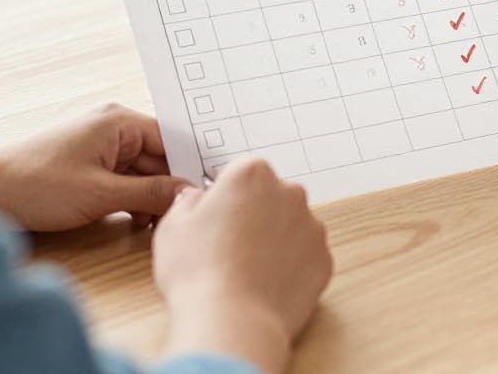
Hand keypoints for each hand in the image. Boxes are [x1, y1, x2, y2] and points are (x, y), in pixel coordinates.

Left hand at [0, 103, 189, 231]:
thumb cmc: (35, 185)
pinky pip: (122, 178)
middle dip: (168, 187)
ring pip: (141, 171)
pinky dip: (131, 199)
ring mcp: (98, 145)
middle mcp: (111, 127)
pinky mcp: (86, 164)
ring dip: (149, 197)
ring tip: (156, 225)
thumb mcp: (101, 194)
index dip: (189, 167)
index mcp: (118, 121)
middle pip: (158, 157)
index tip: (204, 193)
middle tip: (181, 218)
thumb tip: (187, 193)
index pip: (171, 140)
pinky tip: (135, 221)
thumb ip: (150, 193)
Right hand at [154, 158, 331, 373]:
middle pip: (270, 197)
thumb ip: (189, 202)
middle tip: (227, 247)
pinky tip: (265, 285)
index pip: (241, 173)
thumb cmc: (199, 273)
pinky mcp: (323, 260)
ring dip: (274, 240)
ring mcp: (312, 227)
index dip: (225, 197)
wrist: (232, 323)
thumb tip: (198, 200)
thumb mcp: (173, 226)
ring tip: (245, 271)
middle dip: (253, 215)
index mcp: (252, 174)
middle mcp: (289, 193)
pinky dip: (290, 267)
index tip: (215, 218)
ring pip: (290, 226)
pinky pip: (305, 257)